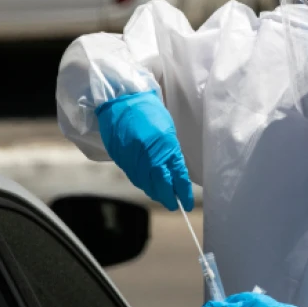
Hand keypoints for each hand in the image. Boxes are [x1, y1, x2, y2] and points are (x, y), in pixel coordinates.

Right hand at [95, 91, 193, 210]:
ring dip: (155, 192)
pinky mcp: (121, 159)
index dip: (182, 192)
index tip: (187, 203)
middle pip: (161, 185)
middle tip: (174, 204)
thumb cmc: (147, 111)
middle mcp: (149, 155)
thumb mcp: (167, 130)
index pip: (177, 176)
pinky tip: (148, 186)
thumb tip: (174, 174)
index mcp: (165, 145)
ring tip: (162, 196)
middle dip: (168, 197)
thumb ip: (171, 153)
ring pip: (146, 184)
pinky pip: (134, 177)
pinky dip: (143, 184)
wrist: (120, 101)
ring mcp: (133, 158)